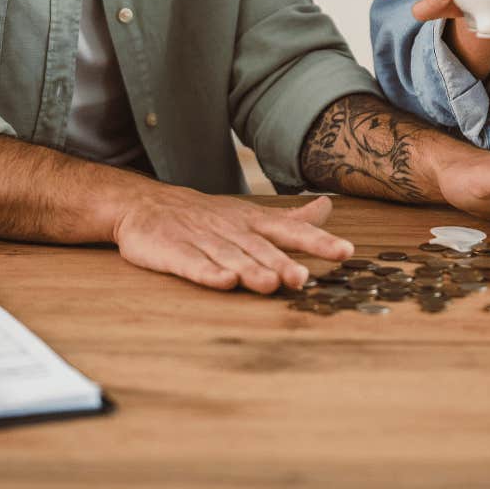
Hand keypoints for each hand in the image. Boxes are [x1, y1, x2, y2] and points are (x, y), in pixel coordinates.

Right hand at [111, 188, 352, 293]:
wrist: (144, 205)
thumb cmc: (205, 216)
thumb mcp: (250, 214)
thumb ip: (290, 219)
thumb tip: (328, 207)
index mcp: (251, 222)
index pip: (290, 230)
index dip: (317, 241)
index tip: (345, 252)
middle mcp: (231, 230)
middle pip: (260, 248)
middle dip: (282, 263)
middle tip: (303, 278)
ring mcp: (201, 240)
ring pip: (230, 257)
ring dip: (250, 270)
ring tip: (271, 284)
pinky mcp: (173, 252)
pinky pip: (192, 264)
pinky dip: (208, 273)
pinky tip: (223, 282)